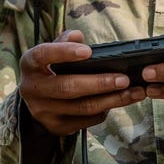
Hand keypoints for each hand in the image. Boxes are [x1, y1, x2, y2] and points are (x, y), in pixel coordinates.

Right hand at [18, 29, 145, 136]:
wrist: (36, 101)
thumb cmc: (49, 69)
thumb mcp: (51, 52)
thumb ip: (64, 41)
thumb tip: (77, 36)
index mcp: (29, 64)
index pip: (43, 55)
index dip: (64, 53)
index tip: (88, 51)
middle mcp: (32, 89)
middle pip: (68, 87)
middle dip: (100, 83)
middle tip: (124, 79)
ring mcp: (43, 111)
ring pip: (82, 107)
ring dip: (111, 100)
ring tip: (133, 92)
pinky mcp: (56, 127)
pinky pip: (86, 120)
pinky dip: (104, 111)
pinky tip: (118, 102)